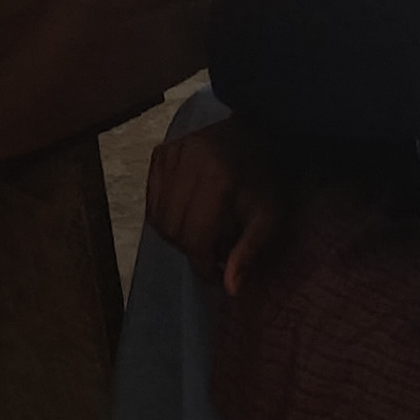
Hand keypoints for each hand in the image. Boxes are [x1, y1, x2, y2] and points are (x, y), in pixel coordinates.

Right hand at [144, 119, 293, 297]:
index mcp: (217, 180)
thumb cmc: (264, 177)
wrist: (256, 130)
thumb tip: (229, 289)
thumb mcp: (268, 216)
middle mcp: (187, 164)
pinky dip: (164, 215)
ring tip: (201, 232)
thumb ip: (249, 251)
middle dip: (191, 250)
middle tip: (212, 251)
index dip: (205, 265)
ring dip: (176, 234)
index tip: (218, 275)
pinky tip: (186, 214)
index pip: (195, 239)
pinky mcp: (160, 153)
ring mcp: (170, 156)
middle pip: (173, 231)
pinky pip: (151, 200)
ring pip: (157, 218)